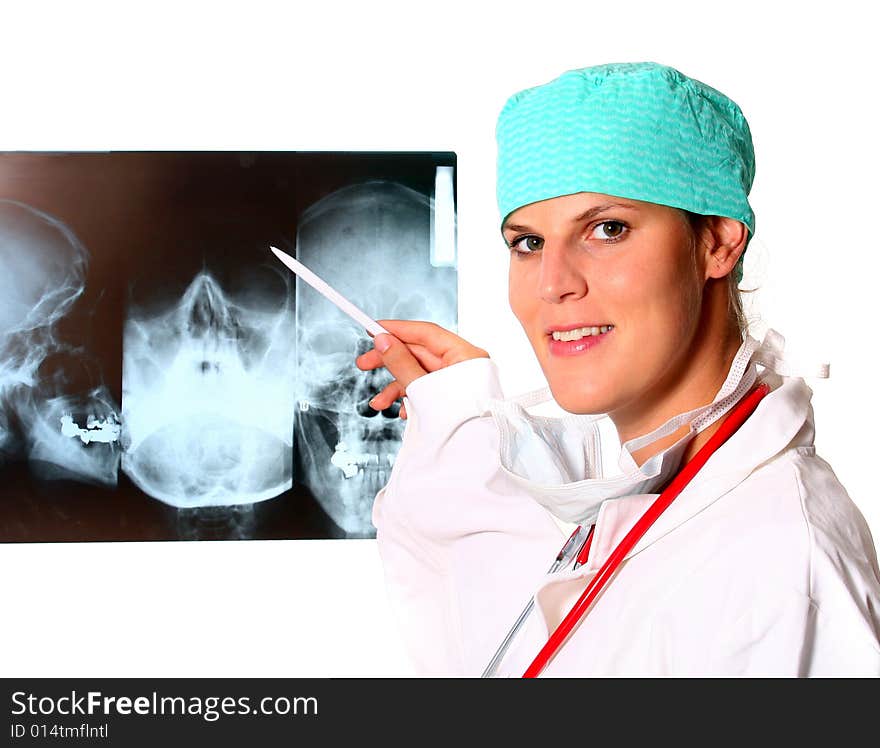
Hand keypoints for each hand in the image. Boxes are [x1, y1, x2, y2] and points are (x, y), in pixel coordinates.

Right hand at [355, 319, 488, 418]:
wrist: (473, 457)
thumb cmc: (459, 424)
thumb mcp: (422, 388)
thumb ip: (401, 363)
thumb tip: (383, 340)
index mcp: (465, 356)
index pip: (426, 333)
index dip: (398, 330)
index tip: (374, 329)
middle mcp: (463, 366)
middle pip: (419, 354)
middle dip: (390, 362)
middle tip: (363, 364)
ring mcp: (458, 384)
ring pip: (419, 376)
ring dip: (396, 388)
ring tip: (379, 403)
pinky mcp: (451, 401)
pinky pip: (426, 391)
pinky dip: (411, 399)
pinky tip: (403, 413)